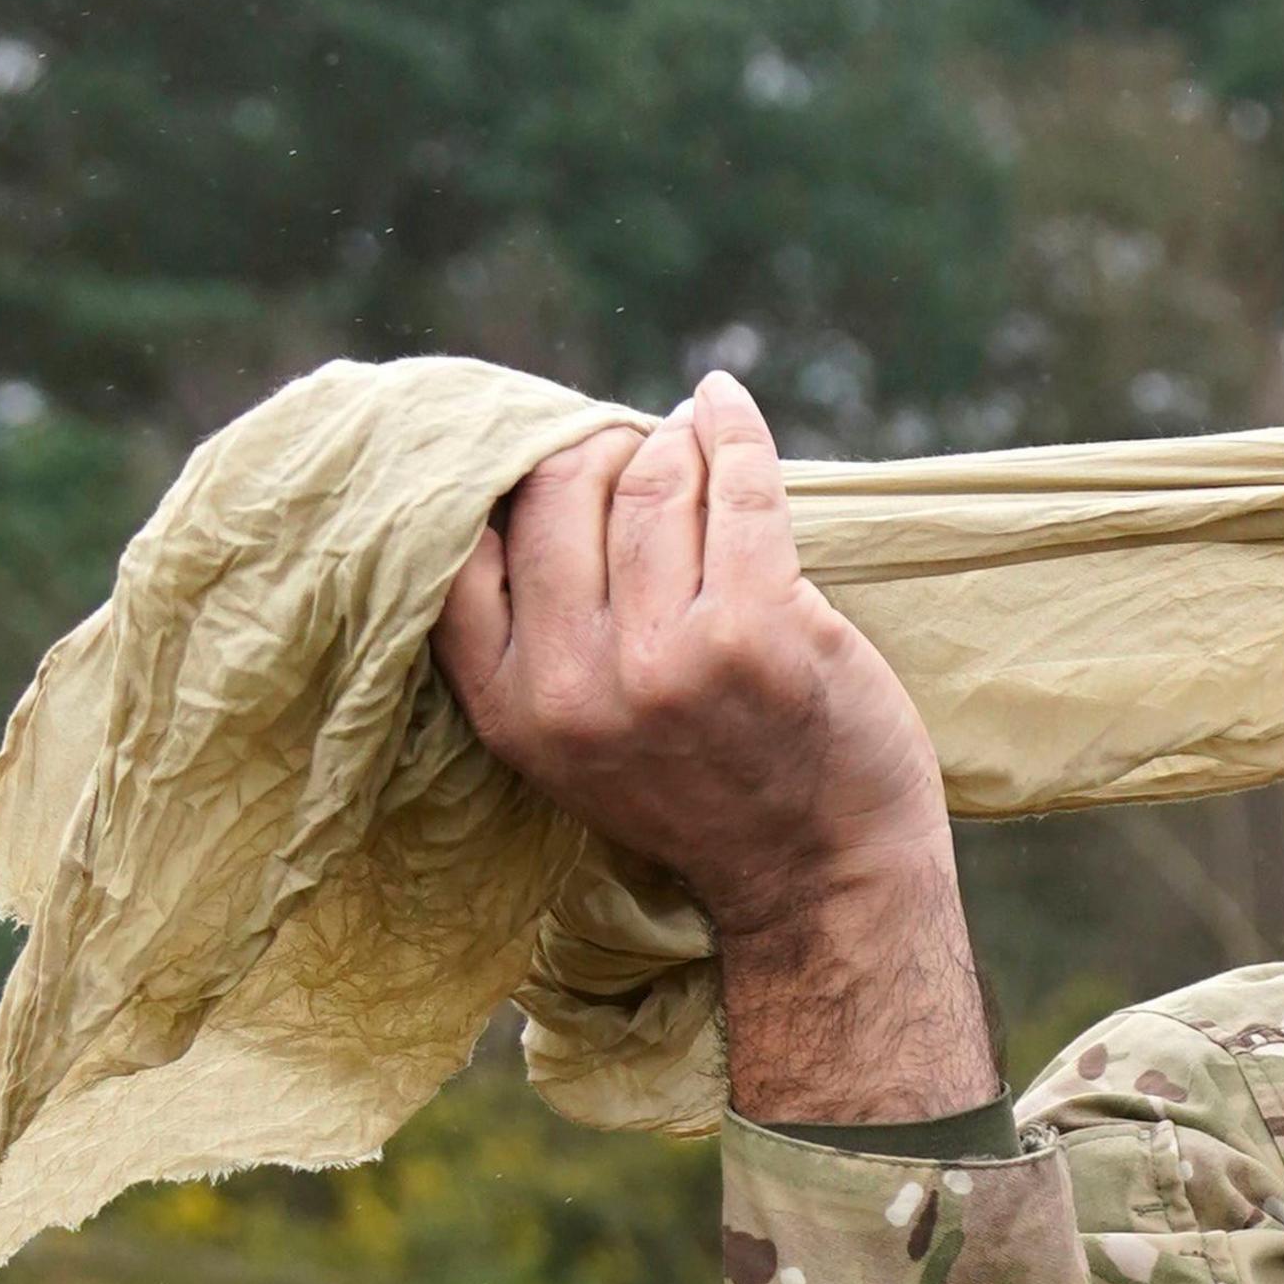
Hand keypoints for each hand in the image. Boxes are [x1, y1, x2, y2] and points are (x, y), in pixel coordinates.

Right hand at [438, 372, 999, 1123]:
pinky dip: (732, 429)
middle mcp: (576, 685)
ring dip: (670, 444)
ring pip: (649, 483)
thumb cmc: (708, 792)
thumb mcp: (576, 742)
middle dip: (595, 449)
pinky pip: (739, 488)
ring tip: (687, 443)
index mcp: (512, 707)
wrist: (821, 879)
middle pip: (556, 493)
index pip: (462, 549)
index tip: (550, 463)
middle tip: (635, 448)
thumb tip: (526, 475)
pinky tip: (723, 403)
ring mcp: (669, 660)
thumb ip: (539, 641)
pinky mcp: (760, 634)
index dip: (506, 480)